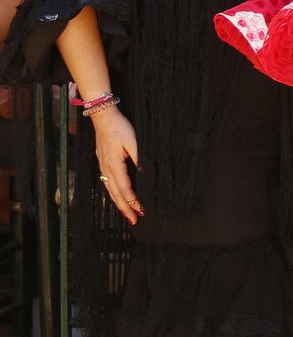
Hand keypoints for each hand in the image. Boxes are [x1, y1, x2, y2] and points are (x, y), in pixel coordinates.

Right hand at [92, 106, 142, 224]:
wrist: (102, 115)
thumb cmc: (119, 127)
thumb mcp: (133, 142)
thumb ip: (140, 159)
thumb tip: (147, 175)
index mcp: (113, 165)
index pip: (124, 189)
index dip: (133, 202)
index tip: (142, 211)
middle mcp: (105, 168)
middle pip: (115, 193)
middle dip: (125, 208)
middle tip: (134, 221)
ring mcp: (102, 165)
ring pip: (110, 189)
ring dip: (119, 202)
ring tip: (127, 213)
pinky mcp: (102, 161)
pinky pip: (107, 182)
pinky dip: (113, 193)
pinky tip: (118, 196)